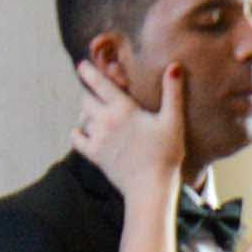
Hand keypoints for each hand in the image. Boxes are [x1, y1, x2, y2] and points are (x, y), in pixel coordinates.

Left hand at [75, 61, 185, 203]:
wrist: (150, 187)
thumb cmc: (165, 154)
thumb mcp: (173, 121)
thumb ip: (172, 92)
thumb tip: (174, 66)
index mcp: (123, 109)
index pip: (99, 84)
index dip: (88, 72)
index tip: (82, 64)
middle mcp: (105, 121)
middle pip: (86, 99)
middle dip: (90, 92)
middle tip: (95, 89)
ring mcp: (97, 139)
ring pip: (82, 117)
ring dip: (86, 111)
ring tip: (93, 108)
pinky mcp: (95, 155)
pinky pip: (77, 139)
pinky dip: (77, 132)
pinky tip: (82, 130)